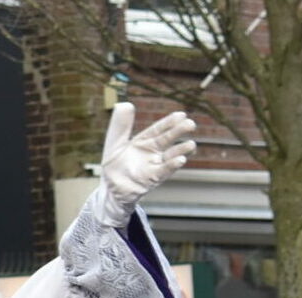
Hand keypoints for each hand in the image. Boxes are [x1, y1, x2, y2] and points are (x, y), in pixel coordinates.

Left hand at [96, 102, 195, 227]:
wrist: (110, 189)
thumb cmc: (114, 166)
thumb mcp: (114, 143)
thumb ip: (120, 126)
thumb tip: (124, 103)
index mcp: (144, 141)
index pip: (158, 129)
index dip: (169, 122)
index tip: (181, 114)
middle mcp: (152, 152)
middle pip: (167, 140)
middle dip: (178, 132)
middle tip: (191, 124)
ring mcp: (154, 166)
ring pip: (170, 157)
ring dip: (181, 151)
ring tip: (191, 145)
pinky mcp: (151, 179)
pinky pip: (163, 172)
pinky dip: (171, 166)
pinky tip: (180, 160)